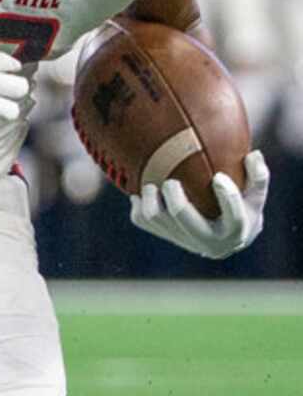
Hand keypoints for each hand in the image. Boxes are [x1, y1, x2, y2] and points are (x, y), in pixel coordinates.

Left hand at [132, 149, 267, 259]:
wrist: (223, 240)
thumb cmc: (244, 210)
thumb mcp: (256, 196)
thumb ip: (258, 176)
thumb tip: (253, 155)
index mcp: (234, 230)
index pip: (233, 214)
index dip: (226, 195)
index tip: (218, 177)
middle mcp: (206, 239)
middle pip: (182, 215)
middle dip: (174, 196)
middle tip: (171, 182)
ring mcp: (182, 239)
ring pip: (154, 218)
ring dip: (149, 198)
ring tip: (153, 185)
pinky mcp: (163, 236)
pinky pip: (141, 221)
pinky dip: (138, 204)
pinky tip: (143, 192)